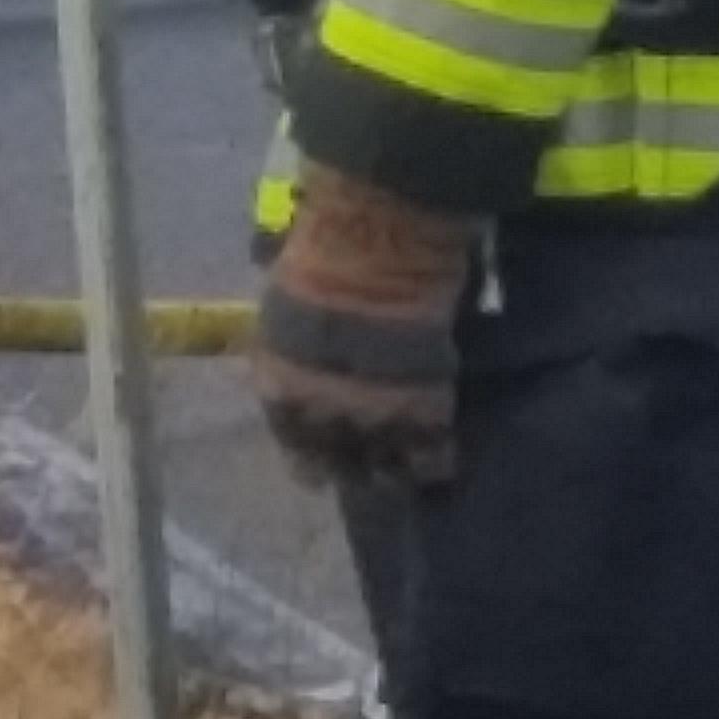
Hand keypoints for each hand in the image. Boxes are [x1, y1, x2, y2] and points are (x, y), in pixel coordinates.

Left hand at [245, 164, 477, 488]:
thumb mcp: (282, 312)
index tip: (321, 463)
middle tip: (368, 465)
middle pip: (338, 469)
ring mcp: (373, 419)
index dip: (310, 458)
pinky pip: (429, 456)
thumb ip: (291, 354)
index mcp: (280, 391)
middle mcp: (321, 416)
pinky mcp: (423, 411)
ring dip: (392, 472)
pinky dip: (434, 462)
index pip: (292, 448)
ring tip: (403, 469)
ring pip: (384, 473)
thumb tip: (301, 367)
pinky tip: (438, 458)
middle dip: (352, 469)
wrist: (375, 245)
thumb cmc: (319, 256)